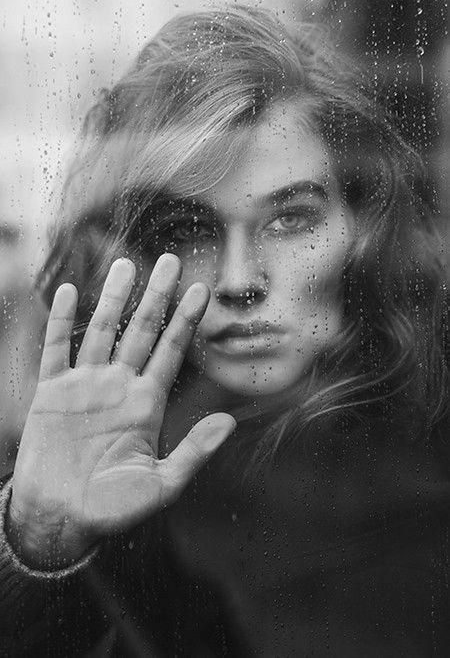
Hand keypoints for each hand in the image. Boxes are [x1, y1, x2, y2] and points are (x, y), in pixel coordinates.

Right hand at [8, 255, 235, 566]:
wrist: (61, 520)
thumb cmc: (114, 507)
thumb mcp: (162, 484)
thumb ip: (194, 451)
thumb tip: (230, 423)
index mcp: (147, 403)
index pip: (172, 351)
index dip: (186, 320)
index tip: (201, 290)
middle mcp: (119, 386)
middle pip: (142, 330)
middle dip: (157, 296)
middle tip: (171, 260)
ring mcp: (85, 385)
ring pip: (102, 330)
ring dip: (113, 297)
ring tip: (125, 264)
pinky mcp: (50, 392)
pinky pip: (55, 348)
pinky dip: (59, 320)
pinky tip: (67, 292)